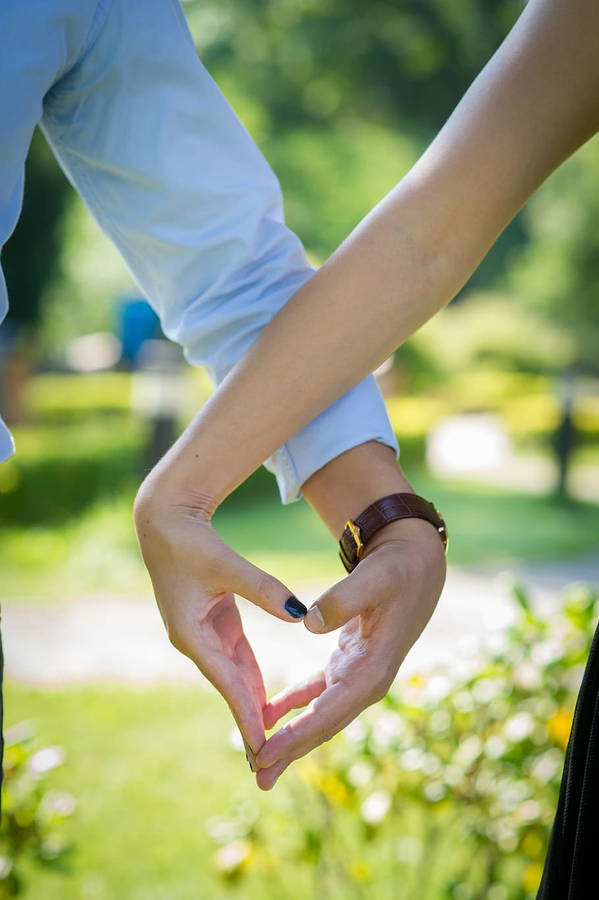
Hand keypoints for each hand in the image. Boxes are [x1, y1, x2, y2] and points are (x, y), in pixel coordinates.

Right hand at [133, 480, 306, 766]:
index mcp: (190, 633)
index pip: (226, 681)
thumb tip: (298, 616)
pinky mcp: (212, 620)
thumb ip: (263, 589)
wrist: (166, 522)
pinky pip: (236, 655)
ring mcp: (202, 632)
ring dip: (250, 702)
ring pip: (233, 674)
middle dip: (248, 720)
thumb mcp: (227, 565)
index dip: (245, 713)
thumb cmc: (190, 542)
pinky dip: (250, 676)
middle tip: (268, 759)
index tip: (261, 745)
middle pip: (228, 686)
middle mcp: (194, 640)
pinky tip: (266, 698)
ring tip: (270, 739)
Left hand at [253, 519, 445, 787]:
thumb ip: (342, 600)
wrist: (416, 565)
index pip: (329, 712)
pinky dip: (293, 704)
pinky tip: (269, 716)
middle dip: (291, 752)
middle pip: (323, 725)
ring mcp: (358, 675)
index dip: (296, 736)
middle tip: (259, 779)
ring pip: (318, 715)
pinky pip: (316, 692)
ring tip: (260, 763)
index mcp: (373, 669)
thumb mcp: (373, 579)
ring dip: (291, 738)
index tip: (266, 754)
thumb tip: (308, 623)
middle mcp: (366, 681)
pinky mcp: (349, 664)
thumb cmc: (397, 571)